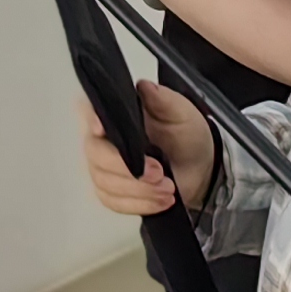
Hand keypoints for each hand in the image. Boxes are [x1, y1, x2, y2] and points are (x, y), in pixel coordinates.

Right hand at [81, 81, 216, 216]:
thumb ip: (163, 98)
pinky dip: (140, 204)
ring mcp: (106, 168)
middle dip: (126, 168)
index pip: (91, 112)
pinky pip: (114, 203)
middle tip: (158, 172)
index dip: (91, 120)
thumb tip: (144, 87)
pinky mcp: (113, 192)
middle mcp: (105, 140)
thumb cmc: (186, 135)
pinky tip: (161, 200)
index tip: (101, 129)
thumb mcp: (181, 112)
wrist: (199, 167)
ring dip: (139, 190)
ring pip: (106, 183)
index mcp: (117, 114)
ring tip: (168, 188)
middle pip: (96, 155)